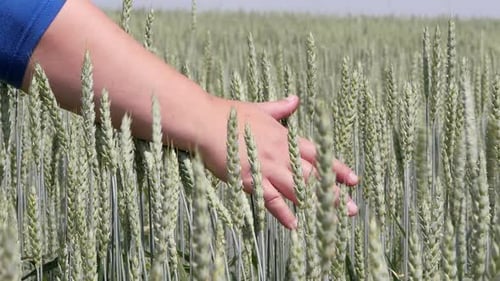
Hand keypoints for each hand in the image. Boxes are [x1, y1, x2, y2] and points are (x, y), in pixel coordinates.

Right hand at [198, 95, 358, 228]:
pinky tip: (295, 224)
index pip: (318, 155)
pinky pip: (270, 199)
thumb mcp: (259, 108)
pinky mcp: (249, 180)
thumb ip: (280, 108)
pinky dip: (283, 212)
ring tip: (335, 218)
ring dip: (317, 204)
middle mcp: (280, 154)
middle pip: (313, 176)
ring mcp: (266, 168)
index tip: (354, 180)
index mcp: (284, 137)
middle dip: (334, 193)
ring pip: (298, 189)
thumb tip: (296, 99)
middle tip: (353, 209)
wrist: (204, 122)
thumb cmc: (229, 114)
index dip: (337, 168)